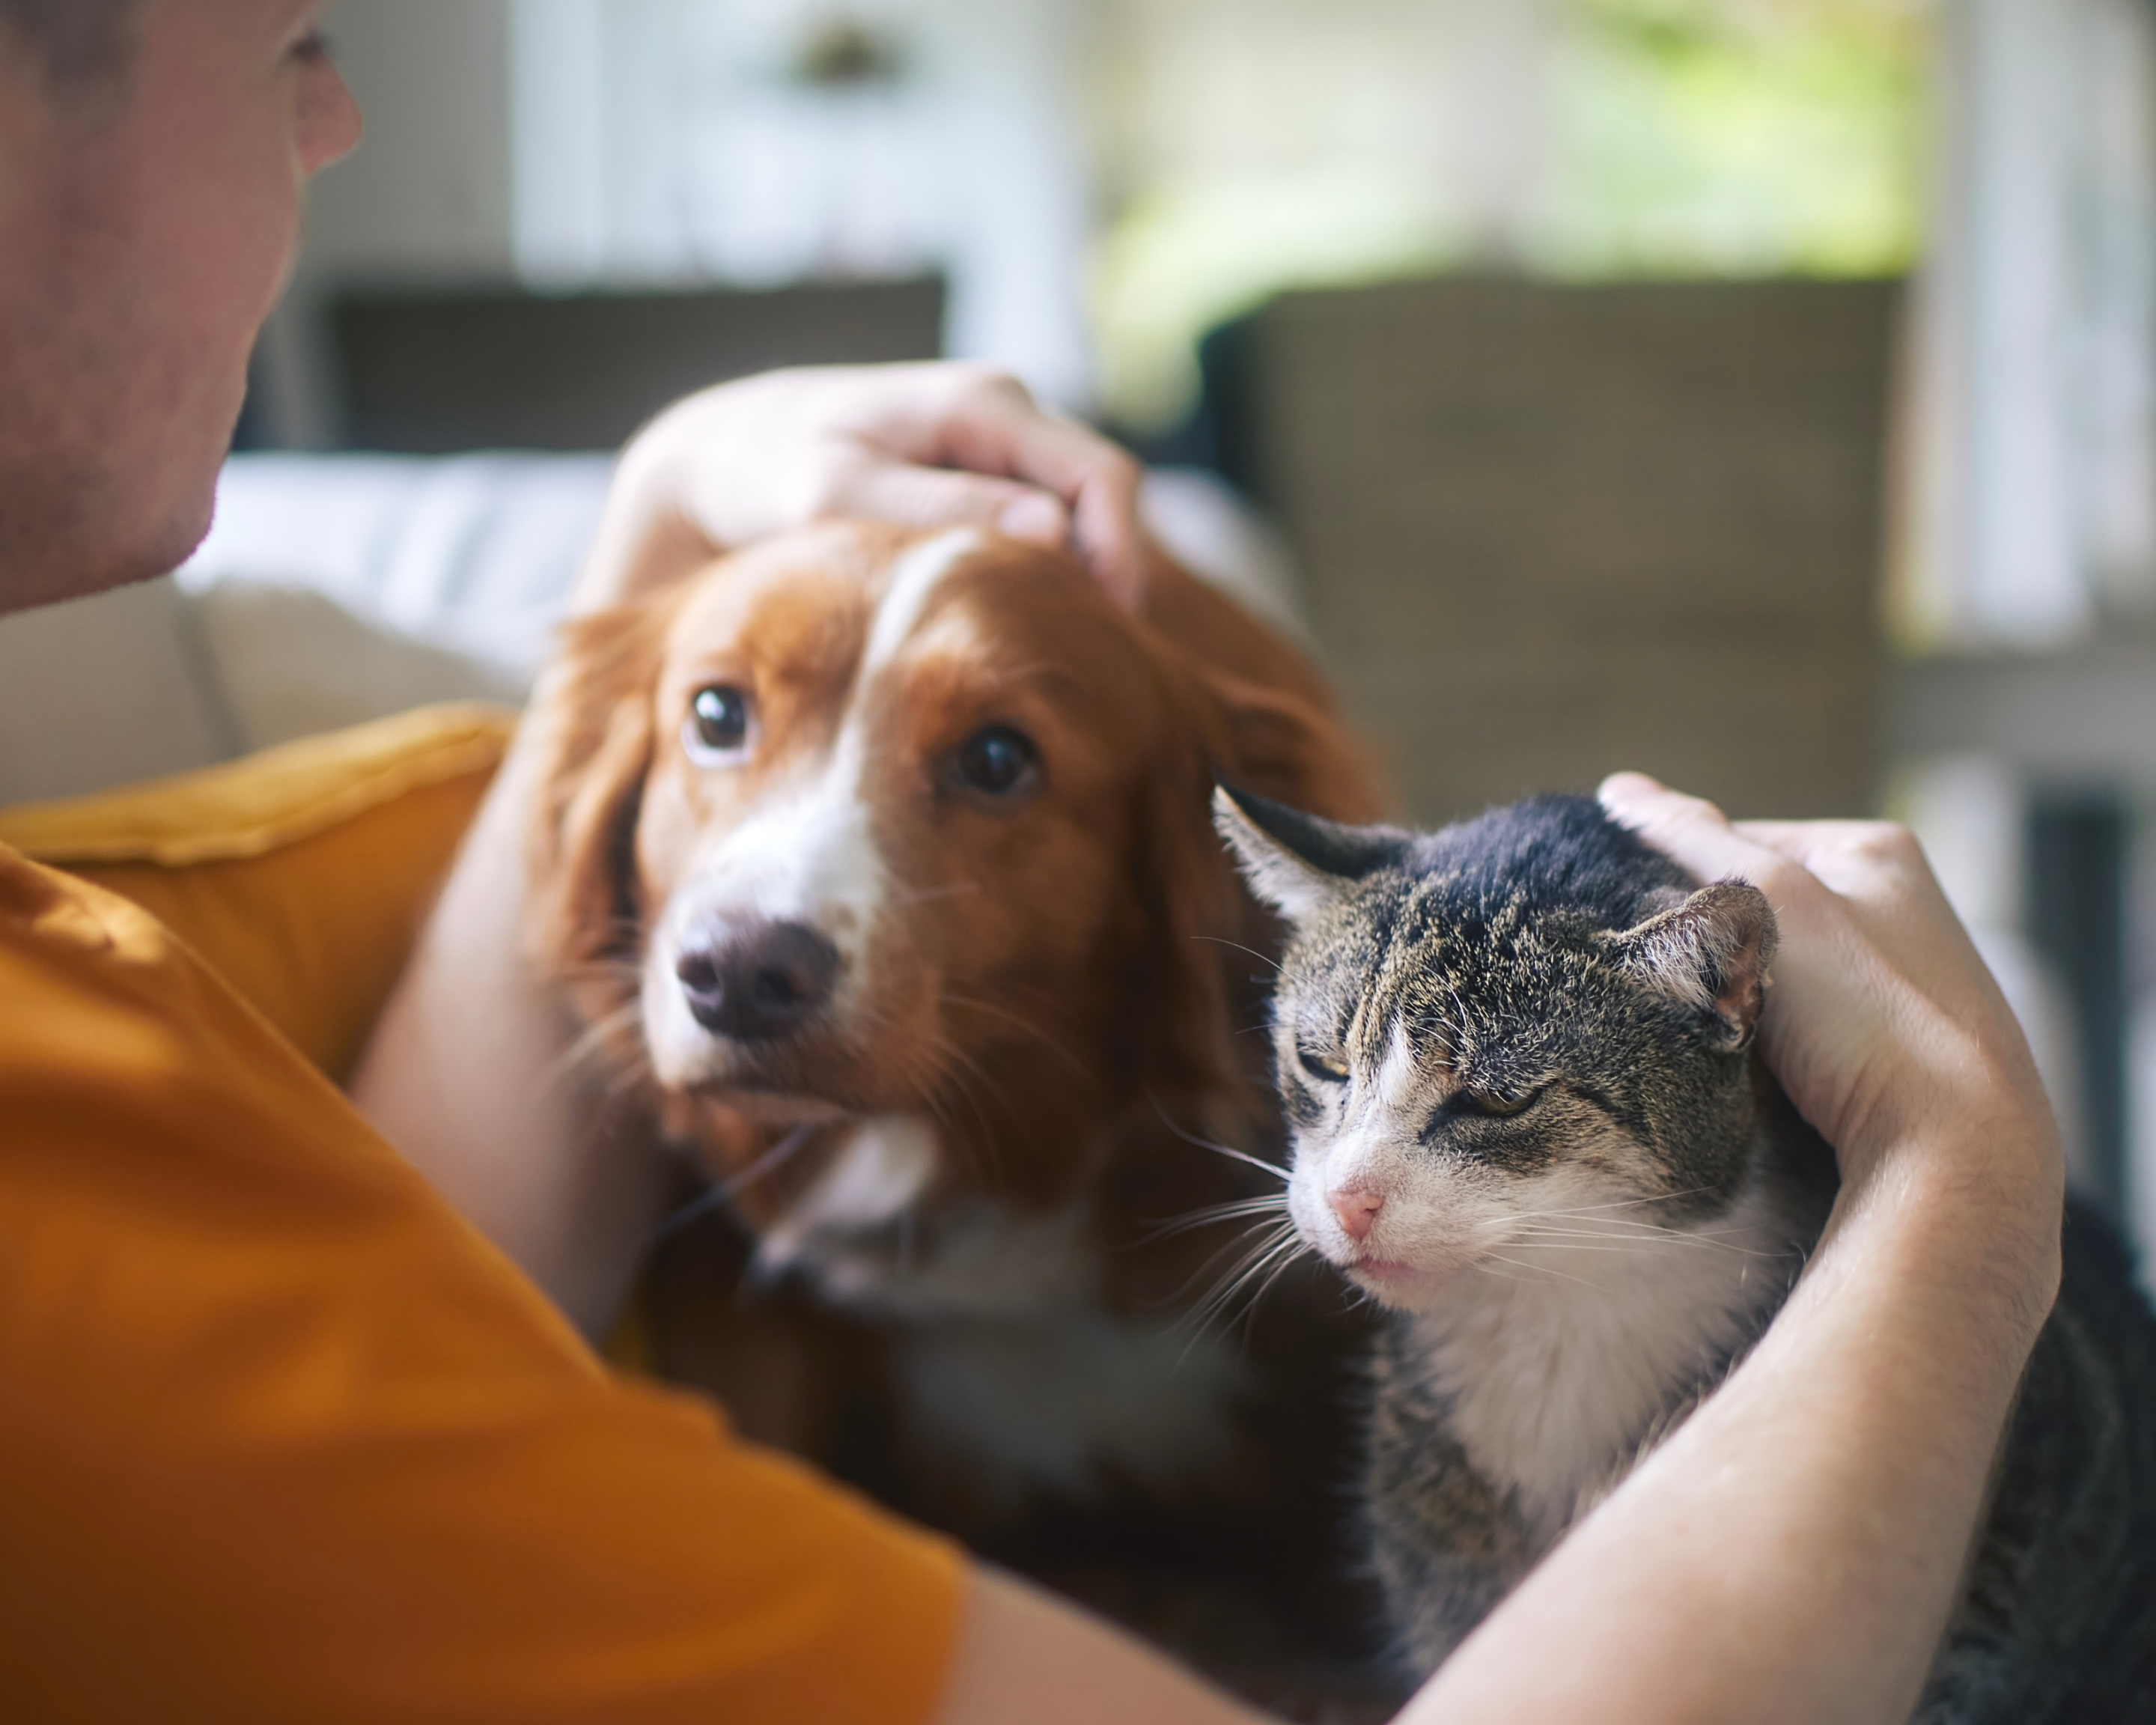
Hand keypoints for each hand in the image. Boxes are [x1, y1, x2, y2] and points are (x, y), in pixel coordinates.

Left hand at [577, 363, 1145, 612]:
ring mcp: (993, 448)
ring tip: (1047, 651)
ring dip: (1070, 582)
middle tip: (1079, 659)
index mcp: (982, 405)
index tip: (1103, 632)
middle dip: (1104, 576)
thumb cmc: (765, 472)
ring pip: (1073, 519)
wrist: (719, 460)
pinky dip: (1035, 578)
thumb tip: (1049, 530)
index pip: (1101, 478)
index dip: (1119, 556)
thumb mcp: (834, 492)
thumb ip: (939, 507)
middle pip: (1100, 501)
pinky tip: (1009, 630)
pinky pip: (1036, 528)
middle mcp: (1003, 415)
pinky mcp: (976, 480)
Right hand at [1598, 774, 2062, 1317]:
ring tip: (1720, 1032)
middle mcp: (1899, 907)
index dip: (1680, 879)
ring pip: (1777, 973)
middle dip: (1712, 943)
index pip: (1739, 839)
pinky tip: (1761, 1072)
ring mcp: (1901, 983)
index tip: (1652, 927)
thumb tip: (1621, 790)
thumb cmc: (1869, 1013)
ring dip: (1737, 998)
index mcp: (1877, 851)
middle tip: (1682, 984)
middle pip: (1758, 908)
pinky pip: (1804, 1030)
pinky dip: (1771, 1045)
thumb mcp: (1768, 903)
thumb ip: (1692, 841)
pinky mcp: (1897, 1051)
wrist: (1952, 1149)